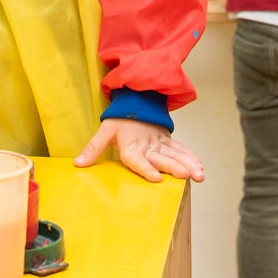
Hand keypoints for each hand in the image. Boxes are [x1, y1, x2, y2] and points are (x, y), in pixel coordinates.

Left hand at [74, 119, 205, 183]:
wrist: (136, 99)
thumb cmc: (120, 118)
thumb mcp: (105, 130)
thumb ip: (93, 148)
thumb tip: (78, 164)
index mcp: (131, 145)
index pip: (138, 159)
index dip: (146, 168)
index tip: (156, 178)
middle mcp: (147, 145)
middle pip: (162, 158)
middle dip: (176, 168)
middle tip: (187, 176)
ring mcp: (159, 143)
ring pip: (175, 154)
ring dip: (188, 164)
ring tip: (199, 176)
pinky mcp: (167, 141)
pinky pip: (180, 149)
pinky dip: (191, 157)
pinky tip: (199, 168)